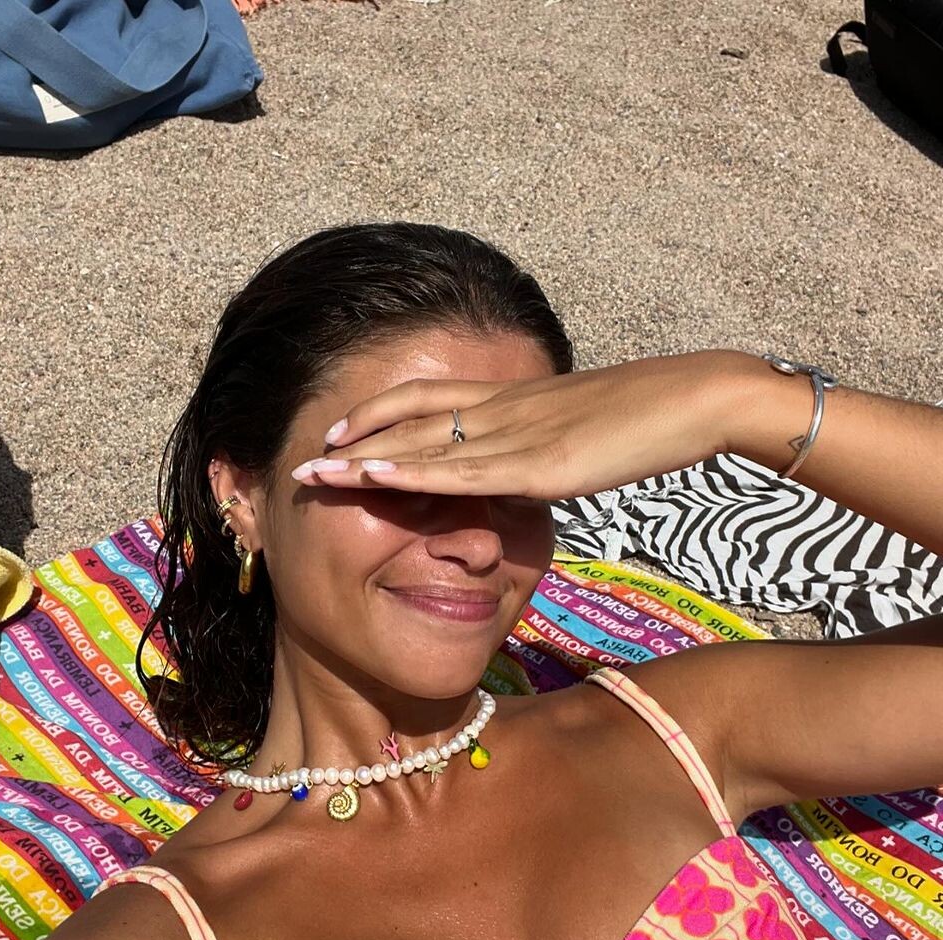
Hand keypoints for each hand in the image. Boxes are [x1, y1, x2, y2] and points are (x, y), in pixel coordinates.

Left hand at [290, 349, 745, 498]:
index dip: (381, 411)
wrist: (699, 398)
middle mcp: (504, 408)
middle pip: (412, 416)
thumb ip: (543, 454)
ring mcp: (517, 433)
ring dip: (361, 457)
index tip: (341, 428)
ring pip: (423, 442)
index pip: (431, 397)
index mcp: (516, 398)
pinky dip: (409, 472)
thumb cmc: (651, 419)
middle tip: (304, 457)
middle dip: (353, 436)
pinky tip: (370, 474)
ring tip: (312, 470)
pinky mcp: (538, 463)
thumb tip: (519, 478)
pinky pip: (460, 470)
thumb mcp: (583, 437)